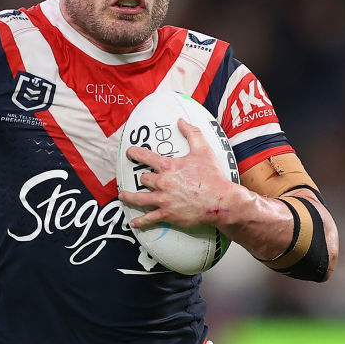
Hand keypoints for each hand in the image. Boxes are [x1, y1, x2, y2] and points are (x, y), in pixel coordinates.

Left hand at [118, 118, 240, 228]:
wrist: (221, 200)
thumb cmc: (213, 176)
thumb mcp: (203, 150)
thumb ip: (192, 134)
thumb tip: (181, 121)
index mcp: (168, 167)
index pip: (145, 157)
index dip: (135, 153)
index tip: (129, 152)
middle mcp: (162, 183)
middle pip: (143, 179)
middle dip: (143, 179)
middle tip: (142, 179)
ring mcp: (163, 199)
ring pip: (138, 198)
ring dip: (129, 197)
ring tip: (123, 196)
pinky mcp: (167, 214)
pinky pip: (149, 218)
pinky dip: (140, 221)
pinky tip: (133, 223)